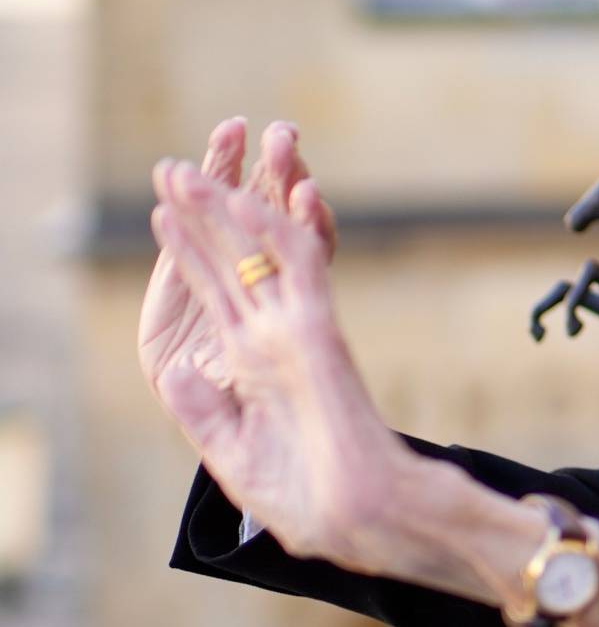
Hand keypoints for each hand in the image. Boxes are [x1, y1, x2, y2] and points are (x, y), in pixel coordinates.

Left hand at [147, 155, 406, 567]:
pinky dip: (275, 232)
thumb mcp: (233, 453)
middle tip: (173, 165)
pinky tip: (248, 199)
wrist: (356, 516)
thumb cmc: (306, 496)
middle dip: (199, 213)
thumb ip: (203, 412)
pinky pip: (298, 270)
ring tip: (191, 168)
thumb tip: (174, 371)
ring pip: (261, 251)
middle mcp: (273, 336)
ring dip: (226, 207)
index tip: (159, 213)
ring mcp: (297, 329)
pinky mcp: (320, 331)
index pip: (216, 292)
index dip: (186, 252)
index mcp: (253, 364)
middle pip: (232, 259)